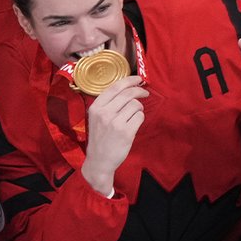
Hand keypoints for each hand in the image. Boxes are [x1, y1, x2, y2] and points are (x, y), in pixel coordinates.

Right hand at [79, 76, 146, 197]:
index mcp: (96, 107)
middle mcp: (104, 113)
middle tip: (145, 93)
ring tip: (136, 113)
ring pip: (135, 105)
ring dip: (139, 108)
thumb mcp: (96, 118)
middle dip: (139, 91)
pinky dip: (140, 118)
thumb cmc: (99, 138)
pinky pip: (140, 117)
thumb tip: (127, 89)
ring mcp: (115, 123)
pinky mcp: (126, 132)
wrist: (99, 161)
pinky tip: (135, 123)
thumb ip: (107, 104)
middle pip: (128, 93)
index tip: (138, 79)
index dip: (129, 80)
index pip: (115, 87)